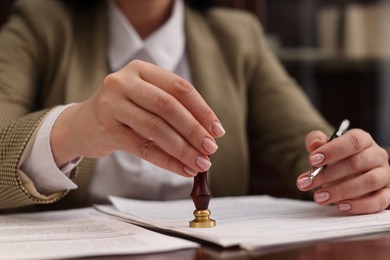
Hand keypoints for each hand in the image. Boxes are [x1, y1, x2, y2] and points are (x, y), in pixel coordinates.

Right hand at [50, 60, 224, 176]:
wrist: (81, 124)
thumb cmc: (122, 111)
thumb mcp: (145, 99)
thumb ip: (172, 108)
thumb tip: (208, 133)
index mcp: (141, 70)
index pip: (180, 88)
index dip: (202, 110)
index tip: (218, 130)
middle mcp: (124, 82)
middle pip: (169, 106)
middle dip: (194, 130)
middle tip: (211, 149)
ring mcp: (112, 104)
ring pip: (157, 128)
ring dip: (183, 149)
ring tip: (201, 163)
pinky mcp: (106, 129)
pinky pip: (144, 148)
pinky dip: (167, 161)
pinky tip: (182, 169)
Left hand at [296, 129, 389, 213]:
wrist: (343, 174)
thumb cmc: (333, 158)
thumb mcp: (321, 147)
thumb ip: (315, 141)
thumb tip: (315, 144)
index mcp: (363, 140)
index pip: (353, 141)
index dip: (332, 150)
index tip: (312, 160)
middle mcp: (377, 155)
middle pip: (357, 163)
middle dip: (329, 174)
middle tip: (309, 182)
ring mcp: (384, 175)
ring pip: (369, 182)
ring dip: (342, 191)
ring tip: (319, 197)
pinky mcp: (386, 194)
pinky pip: (379, 201)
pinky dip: (360, 205)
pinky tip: (341, 207)